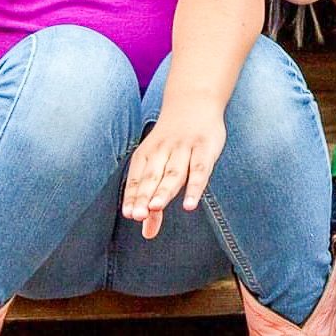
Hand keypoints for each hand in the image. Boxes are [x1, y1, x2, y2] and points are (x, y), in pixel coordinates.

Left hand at [121, 99, 226, 237]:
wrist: (194, 101)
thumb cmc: (173, 142)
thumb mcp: (160, 165)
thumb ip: (154, 200)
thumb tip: (147, 233)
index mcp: (147, 154)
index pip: (139, 178)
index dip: (134, 196)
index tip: (130, 215)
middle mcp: (163, 151)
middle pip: (152, 177)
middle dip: (144, 196)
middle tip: (137, 215)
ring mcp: (184, 148)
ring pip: (173, 173)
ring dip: (164, 190)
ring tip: (155, 208)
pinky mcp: (205, 147)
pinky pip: (199, 169)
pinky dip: (194, 187)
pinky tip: (189, 204)